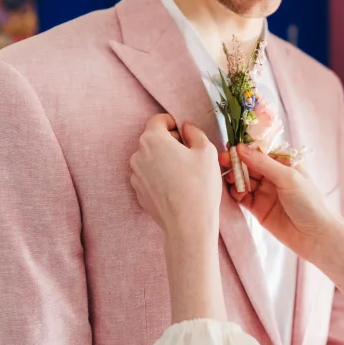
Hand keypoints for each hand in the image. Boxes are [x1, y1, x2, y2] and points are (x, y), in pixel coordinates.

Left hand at [130, 114, 220, 242]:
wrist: (188, 224)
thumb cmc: (199, 185)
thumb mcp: (207, 151)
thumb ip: (194, 132)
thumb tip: (186, 127)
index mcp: (153, 140)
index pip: (158, 120)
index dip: (174, 124)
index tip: (186, 135)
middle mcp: (138, 155)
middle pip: (154, 139)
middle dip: (170, 142)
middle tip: (190, 156)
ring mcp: (136, 175)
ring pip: (151, 158)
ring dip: (164, 160)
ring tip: (184, 174)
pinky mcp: (138, 192)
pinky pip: (149, 176)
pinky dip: (160, 176)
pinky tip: (176, 187)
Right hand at [220, 144, 340, 259]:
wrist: (315, 236)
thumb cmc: (309, 202)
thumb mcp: (288, 178)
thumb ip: (263, 163)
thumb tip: (241, 148)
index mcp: (283, 163)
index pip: (260, 151)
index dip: (245, 148)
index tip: (230, 146)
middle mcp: (273, 176)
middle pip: (249, 165)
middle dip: (236, 162)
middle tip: (223, 161)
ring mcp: (265, 192)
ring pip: (243, 180)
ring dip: (235, 178)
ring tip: (231, 179)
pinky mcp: (258, 208)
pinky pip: (242, 197)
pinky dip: (236, 193)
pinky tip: (236, 192)